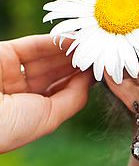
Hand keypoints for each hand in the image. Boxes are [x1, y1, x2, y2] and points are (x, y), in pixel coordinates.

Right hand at [0, 33, 95, 153]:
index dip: (81, 81)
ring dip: (70, 52)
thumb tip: (90, 78)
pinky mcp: (3, 53)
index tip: (103, 71)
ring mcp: (12, 72)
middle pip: (56, 73)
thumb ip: (73, 98)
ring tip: (93, 46)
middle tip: (101, 54)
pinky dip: (54, 42)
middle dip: (78, 64)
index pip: (62, 92)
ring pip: (47, 58)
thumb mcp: (50, 117)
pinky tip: (75, 40)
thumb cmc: (10, 126)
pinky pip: (33, 46)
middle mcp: (21, 91)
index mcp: (30, 112)